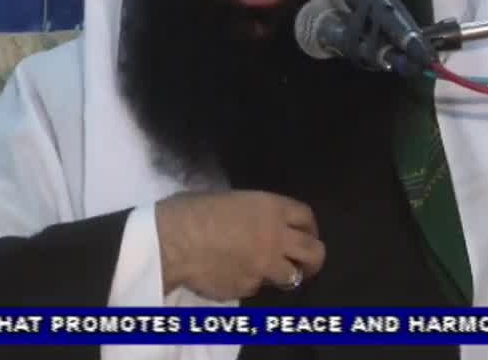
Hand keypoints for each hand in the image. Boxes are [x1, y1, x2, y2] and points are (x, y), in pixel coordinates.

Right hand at [155, 190, 325, 300]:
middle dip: (313, 259)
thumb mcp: (230, 199)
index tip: (306, 234)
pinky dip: (249, 283)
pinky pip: (256, 288)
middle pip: (314, 251)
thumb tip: (252, 222)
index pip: (306, 217)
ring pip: (293, 276)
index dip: (309, 227)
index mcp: (271, 208)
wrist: (173, 241)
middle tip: (306, 263)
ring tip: (272, 274)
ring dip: (285, 275)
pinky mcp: (248, 288)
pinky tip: (232, 276)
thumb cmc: (192, 210)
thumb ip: (251, 212)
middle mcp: (276, 237)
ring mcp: (265, 266)